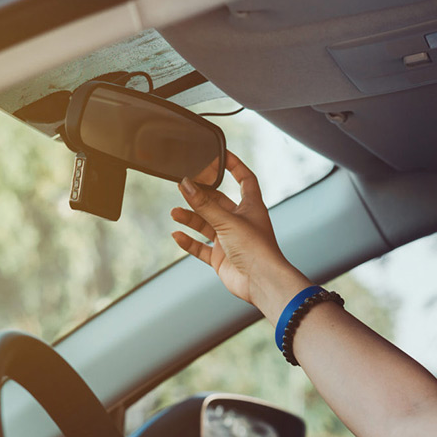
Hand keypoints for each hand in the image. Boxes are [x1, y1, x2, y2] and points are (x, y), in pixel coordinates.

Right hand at [171, 151, 309, 317]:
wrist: (262, 282)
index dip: (234, 166)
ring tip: (175, 212)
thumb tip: (185, 184)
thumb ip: (204, 204)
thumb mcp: (227, 221)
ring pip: (206, 225)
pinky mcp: (222, 258)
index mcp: (252, 207)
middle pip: (218, 202)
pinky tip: (177, 235)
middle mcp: (241, 222)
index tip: (219, 154)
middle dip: (200, 196)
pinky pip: (201, 248)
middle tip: (182, 187)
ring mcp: (230, 240)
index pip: (244, 179)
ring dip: (191, 218)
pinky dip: (189, 242)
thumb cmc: (256, 249)